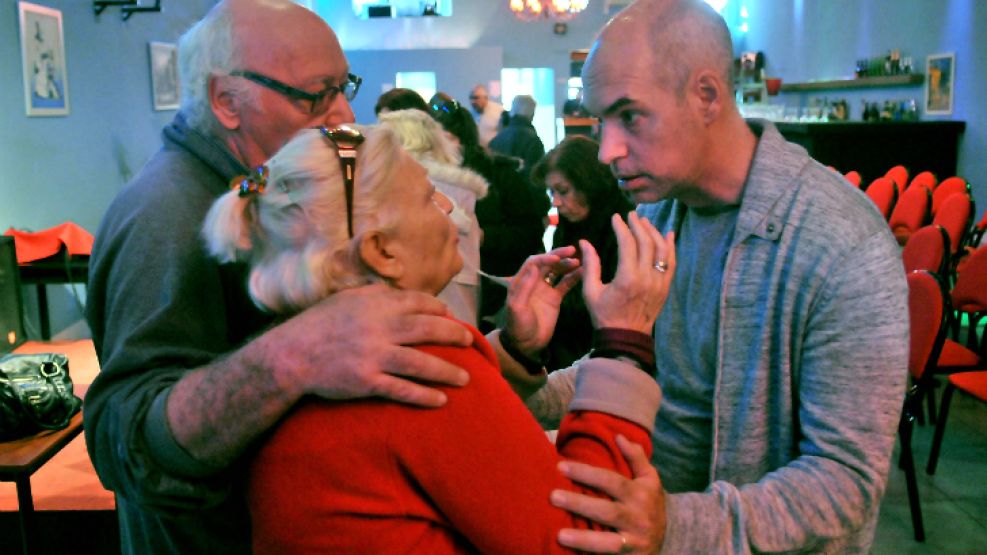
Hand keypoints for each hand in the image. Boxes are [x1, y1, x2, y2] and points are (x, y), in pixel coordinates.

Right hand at [263, 284, 472, 406]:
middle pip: (428, 329)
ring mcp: (374, 355)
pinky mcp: (367, 381)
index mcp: (375, 303)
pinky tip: (440, 400)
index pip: (418, 302)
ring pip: (421, 363)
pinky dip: (424, 395)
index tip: (451, 316)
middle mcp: (379, 327)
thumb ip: (377, 295)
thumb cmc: (319, 324)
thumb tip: (405, 295)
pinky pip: (402, 389)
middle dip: (453, 336)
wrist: (291, 355)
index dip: (439, 309)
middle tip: (468, 342)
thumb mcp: (347, 299)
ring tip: (465, 378)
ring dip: (447, 371)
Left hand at [502, 245, 580, 354]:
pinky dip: (573, 277)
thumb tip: (535, 266)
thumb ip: (525, 286)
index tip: (557, 257)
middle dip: (559, 255)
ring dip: (567, 264)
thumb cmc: (518, 326)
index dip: (545, 257)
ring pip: (557, 271)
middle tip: (573, 250)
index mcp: (521, 281)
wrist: (526, 344)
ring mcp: (545, 289)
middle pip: (547, 263)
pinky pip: (565, 284)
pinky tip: (583, 272)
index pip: (533, 263)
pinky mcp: (555, 298)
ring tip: (580, 261)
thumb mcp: (517, 307)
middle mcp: (533, 282)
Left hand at [552, 435, 665, 553]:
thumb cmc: (650, 504)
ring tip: (559, 535)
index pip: (611, 481)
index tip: (561, 466)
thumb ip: (636, 457)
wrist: (670, 540)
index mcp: (641, 494)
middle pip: (607, 511)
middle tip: (553, 496)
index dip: (586, 473)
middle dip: (580, 504)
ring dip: (584, 539)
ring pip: (608, 542)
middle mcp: (638, 518)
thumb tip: (618, 436)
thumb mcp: (649, 480)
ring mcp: (634, 542)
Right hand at [582, 212, 675, 332]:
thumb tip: (584, 242)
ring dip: (654, 232)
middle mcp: (646, 278)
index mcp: (627, 278)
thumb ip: (590, 265)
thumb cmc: (604, 315)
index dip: (621, 227)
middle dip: (638, 225)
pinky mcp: (665, 287)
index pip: (628, 243)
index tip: (616, 217)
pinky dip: (670, 246)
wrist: (625, 337)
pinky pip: (671, 263)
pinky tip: (668, 234)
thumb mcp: (591, 291)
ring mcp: (659, 283)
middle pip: (646, 242)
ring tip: (645, 221)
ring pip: (661, 250)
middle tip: (631, 214)